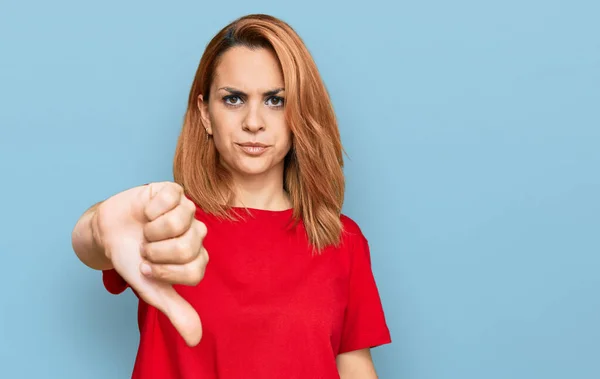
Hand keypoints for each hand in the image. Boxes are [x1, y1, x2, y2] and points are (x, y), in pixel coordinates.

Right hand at [92, 181, 207, 346]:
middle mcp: (197, 233)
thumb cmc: (132, 260)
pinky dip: (151, 208)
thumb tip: (195, 340)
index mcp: (196, 257)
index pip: (193, 270)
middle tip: (146, 249)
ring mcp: (187, 210)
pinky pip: (170, 199)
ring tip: (145, 231)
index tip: (148, 268)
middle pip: (186, 247)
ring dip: (152, 230)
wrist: (108, 234)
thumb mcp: (152, 290)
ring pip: (179, 222)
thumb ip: (176, 311)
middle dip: (156, 252)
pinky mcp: (174, 191)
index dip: (164, 272)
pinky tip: (146, 212)